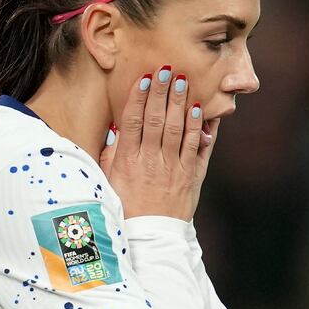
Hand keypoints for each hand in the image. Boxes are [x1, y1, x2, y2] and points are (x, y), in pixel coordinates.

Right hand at [100, 66, 219, 220]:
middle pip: (156, 119)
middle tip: (165, 69)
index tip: (143, 78)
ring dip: (180, 102)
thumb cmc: (125, 209)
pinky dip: (200, 128)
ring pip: (178, 129)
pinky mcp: (192, 177)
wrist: (150, 239)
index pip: (132, 121)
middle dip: (161, 92)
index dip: (138, 97)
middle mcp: (151, 162)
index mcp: (127, 161)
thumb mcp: (108, 183)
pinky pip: (197, 148)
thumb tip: (114, 129)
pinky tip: (200, 110)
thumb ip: (110, 155)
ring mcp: (173, 168)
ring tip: (182, 81)